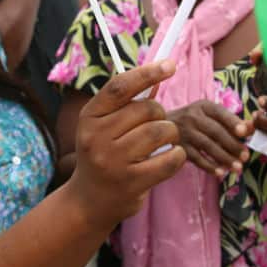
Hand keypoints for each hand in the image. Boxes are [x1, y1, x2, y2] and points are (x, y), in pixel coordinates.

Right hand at [70, 61, 185, 228]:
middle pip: (147, 109)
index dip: (147, 73)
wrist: (89, 201)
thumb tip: (161, 70)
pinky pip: (169, 159)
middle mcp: (97, 137)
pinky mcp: (132, 182)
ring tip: (166, 142)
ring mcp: (113, 161)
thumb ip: (124, 103)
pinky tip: (171, 157)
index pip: (120, 87)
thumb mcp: (101, 126)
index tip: (170, 65)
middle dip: (161, 114)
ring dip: (171, 134)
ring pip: (160, 131)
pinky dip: (178, 155)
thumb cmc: (103, 154)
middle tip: (157, 126)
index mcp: (89, 117)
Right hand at [167, 101, 253, 177]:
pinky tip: (221, 172)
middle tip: (245, 156)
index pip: (220, 113)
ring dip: (224, 158)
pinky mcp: (179, 147)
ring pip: (207, 146)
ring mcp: (184, 132)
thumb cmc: (194, 121)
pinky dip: (209, 166)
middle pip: (215, 131)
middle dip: (232, 145)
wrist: (160, 126)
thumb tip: (252, 128)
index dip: (233, 122)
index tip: (244, 132)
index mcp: (203, 106)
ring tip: (237, 168)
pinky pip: (196, 158)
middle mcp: (192, 117)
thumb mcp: (209, 115)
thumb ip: (230, 121)